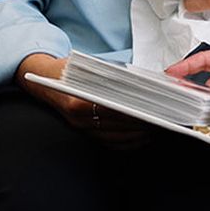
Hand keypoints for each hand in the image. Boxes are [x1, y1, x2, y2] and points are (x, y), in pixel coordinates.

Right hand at [15, 53, 150, 146]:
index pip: (113, 111)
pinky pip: (112, 144)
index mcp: (76, 102)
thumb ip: (111, 76)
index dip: (135, 111)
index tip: (154, 109)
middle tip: (164, 118)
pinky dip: (130, 141)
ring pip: (117, 138)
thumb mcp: (87, 66)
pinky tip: (144, 134)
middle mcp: (78, 120)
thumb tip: (140, 83)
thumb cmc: (68, 69)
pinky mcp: (86, 135)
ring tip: (159, 125)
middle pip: (118, 126)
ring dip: (140, 133)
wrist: (44, 79)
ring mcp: (81, 130)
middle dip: (143, 123)